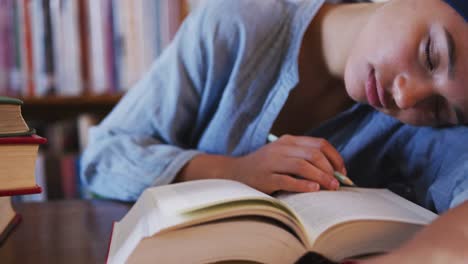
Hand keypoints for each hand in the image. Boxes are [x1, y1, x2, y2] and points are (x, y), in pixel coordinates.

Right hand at [226, 135, 345, 193]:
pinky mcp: (265, 177)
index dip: (335, 157)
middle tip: (338, 184)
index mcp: (289, 141)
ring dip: (321, 177)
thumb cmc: (265, 166)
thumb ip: (303, 158)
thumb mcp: (283, 155)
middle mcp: (281, 148)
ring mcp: (272, 162)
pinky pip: (288, 180)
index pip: (319, 144)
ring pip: (303, 166)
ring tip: (330, 188)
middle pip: (313, 154)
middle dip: (330, 169)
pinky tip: (314, 189)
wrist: (235, 172)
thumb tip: (333, 172)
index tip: (342, 172)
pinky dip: (303, 185)